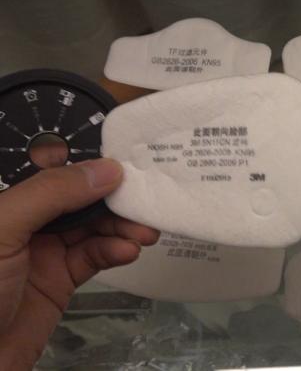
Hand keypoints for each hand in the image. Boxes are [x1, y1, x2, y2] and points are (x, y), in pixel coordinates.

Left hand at [0, 159, 158, 368]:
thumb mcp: (3, 229)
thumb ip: (52, 194)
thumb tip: (105, 169)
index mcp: (7, 201)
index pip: (53, 169)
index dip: (88, 162)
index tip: (125, 161)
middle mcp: (25, 221)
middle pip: (80, 198)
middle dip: (114, 198)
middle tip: (145, 203)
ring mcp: (42, 251)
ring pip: (92, 227)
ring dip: (121, 227)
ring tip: (145, 233)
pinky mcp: (59, 280)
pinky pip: (94, 257)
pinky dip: (114, 252)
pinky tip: (128, 251)